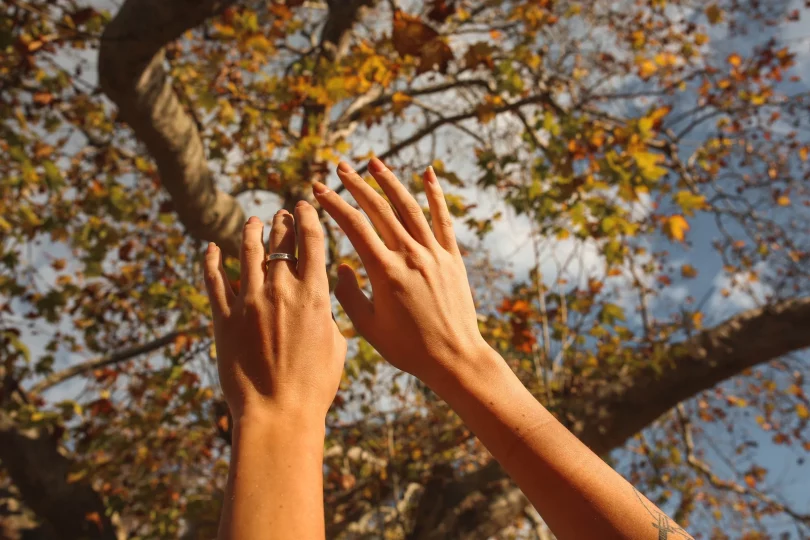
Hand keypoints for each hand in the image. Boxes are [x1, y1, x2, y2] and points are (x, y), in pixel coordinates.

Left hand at [203, 203, 345, 421]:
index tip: (304, 207)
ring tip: (252, 222)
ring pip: (248, 252)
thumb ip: (329, 315)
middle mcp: (282, 290)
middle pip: (280, 242)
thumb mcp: (337, 345)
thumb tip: (322, 301)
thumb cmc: (315, 384)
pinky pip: (214, 280)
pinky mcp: (224, 317)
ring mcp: (250, 301)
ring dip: (251, 232)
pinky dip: (212, 260)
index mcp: (315, 295)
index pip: (311, 241)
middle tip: (280, 215)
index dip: (308, 218)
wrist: (278, 412)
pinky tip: (212, 248)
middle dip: (281, 223)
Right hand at [312, 159, 487, 387]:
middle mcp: (410, 256)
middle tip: (339, 166)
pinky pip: (443, 220)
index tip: (318, 188)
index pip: (354, 227)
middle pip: (379, 209)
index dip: (334, 204)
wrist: (454, 358)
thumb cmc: (407, 348)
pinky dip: (435, 195)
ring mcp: (434, 254)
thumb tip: (339, 266)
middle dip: (356, 185)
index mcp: (385, 272)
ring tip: (374, 162)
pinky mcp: (452, 258)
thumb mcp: (369, 327)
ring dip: (390, 182)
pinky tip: (428, 174)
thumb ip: (349, 294)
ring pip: (409, 208)